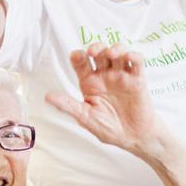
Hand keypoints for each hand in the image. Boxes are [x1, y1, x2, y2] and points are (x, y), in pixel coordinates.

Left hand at [45, 44, 164, 152]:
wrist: (133, 138)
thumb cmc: (109, 128)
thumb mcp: (85, 117)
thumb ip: (68, 105)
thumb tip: (47, 96)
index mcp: (90, 83)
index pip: (81, 63)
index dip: (78, 56)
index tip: (76, 56)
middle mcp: (105, 76)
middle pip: (99, 53)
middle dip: (96, 48)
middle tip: (92, 53)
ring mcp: (121, 76)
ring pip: (118, 52)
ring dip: (115, 48)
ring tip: (111, 54)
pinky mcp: (138, 80)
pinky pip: (137, 62)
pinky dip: (134, 56)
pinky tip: (129, 57)